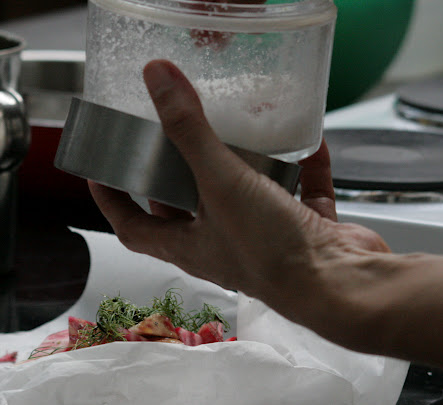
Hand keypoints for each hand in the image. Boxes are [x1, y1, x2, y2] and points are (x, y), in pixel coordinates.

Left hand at [88, 59, 388, 323]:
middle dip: (175, 174)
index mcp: (188, 245)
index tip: (101, 172)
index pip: (132, 227)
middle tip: (168, 137)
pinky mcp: (304, 232)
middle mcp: (221, 245)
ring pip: (243, 198)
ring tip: (233, 129)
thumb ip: (189, 131)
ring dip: (240, 166)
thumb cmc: (273, 253)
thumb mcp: (219, 183)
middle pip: (185, 209)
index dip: (112, 201)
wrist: (341, 285)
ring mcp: (263, 240)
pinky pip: (299, 193)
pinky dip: (301, 168)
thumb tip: (157, 81)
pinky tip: (306, 141)